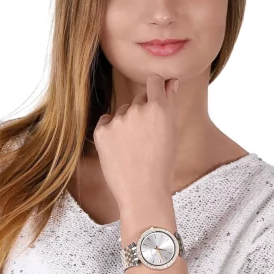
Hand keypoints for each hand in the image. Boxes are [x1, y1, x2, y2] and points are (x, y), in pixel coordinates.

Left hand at [93, 74, 178, 212]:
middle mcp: (137, 110)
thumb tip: (170, 82)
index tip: (154, 95)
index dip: (154, 87)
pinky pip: (106, 122)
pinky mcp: (101, 131)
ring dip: (126, 123)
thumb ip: (169, 104)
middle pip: (137, 99)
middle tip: (146, 137)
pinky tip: (120, 149)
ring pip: (122, 112)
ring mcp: (118, 120)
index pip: (153, 80)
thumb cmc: (161, 165)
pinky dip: (111, 132)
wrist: (143, 192)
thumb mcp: (171, 133)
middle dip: (142, 112)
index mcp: (159, 108)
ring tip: (133, 147)